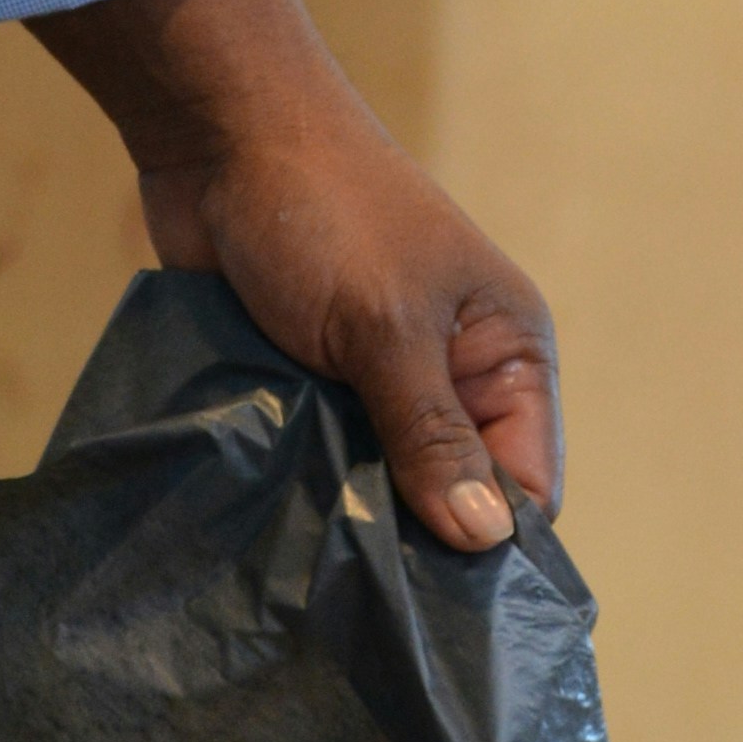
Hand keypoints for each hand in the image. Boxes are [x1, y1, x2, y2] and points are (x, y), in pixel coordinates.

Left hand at [31, 0, 562, 549]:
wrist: (216, 130)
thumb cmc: (323, 209)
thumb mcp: (386, 327)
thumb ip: (432, 435)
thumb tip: (487, 542)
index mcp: (506, 351)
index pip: (526, 484)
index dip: (490, 545)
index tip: (438, 611)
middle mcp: (452, 373)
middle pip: (450, 495)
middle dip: (410, 540)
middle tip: (365, 604)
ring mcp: (375, 380)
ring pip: (376, 483)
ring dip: (344, 515)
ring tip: (311, 576)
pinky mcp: (306, 381)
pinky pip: (316, 459)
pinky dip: (297, 488)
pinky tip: (270, 535)